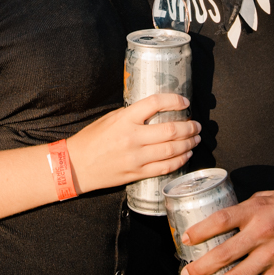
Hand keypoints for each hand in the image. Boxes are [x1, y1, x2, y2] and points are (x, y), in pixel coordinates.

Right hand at [65, 93, 198, 192]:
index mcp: (124, 119)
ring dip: (189, 144)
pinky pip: (165, 167)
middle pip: (170, 130)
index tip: (185, 101)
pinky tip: (186, 155)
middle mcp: (132, 137)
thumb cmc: (92, 139)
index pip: (155, 103)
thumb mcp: (110, 118)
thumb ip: (132, 114)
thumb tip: (155, 111)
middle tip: (197, 125)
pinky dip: (179, 161)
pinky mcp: (137, 173)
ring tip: (196, 139)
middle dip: (189, 127)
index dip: (174, 100)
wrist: (76, 166)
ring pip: (171, 150)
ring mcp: (136, 157)